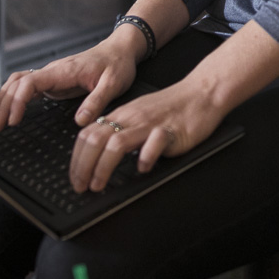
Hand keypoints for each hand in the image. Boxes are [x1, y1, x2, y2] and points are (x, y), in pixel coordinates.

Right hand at [0, 28, 143, 133]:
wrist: (121, 49)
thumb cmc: (118, 64)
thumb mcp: (114, 84)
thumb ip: (96, 102)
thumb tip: (79, 121)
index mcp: (64, 71)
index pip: (30, 82)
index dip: (18, 100)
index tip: (14, 119)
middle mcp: (53, 71)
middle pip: (18, 84)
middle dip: (3, 104)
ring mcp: (52, 76)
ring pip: (18, 83)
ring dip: (3, 99)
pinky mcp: (54, 81)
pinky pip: (27, 86)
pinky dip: (11, 94)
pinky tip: (0, 102)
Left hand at [69, 79, 226, 192]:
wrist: (202, 93)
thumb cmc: (173, 107)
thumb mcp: (139, 115)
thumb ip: (121, 129)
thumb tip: (100, 152)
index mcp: (122, 115)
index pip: (88, 134)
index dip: (77, 158)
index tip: (76, 177)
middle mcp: (132, 118)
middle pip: (96, 140)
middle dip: (83, 166)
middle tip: (81, 186)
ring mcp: (150, 124)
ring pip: (117, 143)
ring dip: (103, 167)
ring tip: (99, 184)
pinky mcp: (171, 131)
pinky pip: (154, 142)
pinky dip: (145, 158)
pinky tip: (142, 169)